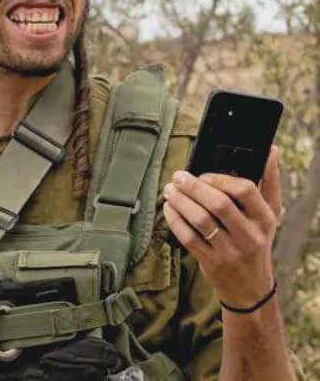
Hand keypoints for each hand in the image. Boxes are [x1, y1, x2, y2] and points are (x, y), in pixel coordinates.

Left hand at [162, 147, 282, 307]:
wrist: (251, 287)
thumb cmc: (257, 239)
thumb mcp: (269, 214)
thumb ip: (268, 181)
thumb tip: (271, 150)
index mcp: (264, 219)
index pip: (244, 191)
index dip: (220, 179)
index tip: (203, 174)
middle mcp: (249, 235)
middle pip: (218, 204)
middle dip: (193, 187)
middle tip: (177, 177)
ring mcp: (229, 251)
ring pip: (200, 221)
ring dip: (180, 202)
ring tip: (169, 190)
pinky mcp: (211, 262)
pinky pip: (188, 238)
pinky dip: (174, 220)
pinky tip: (168, 209)